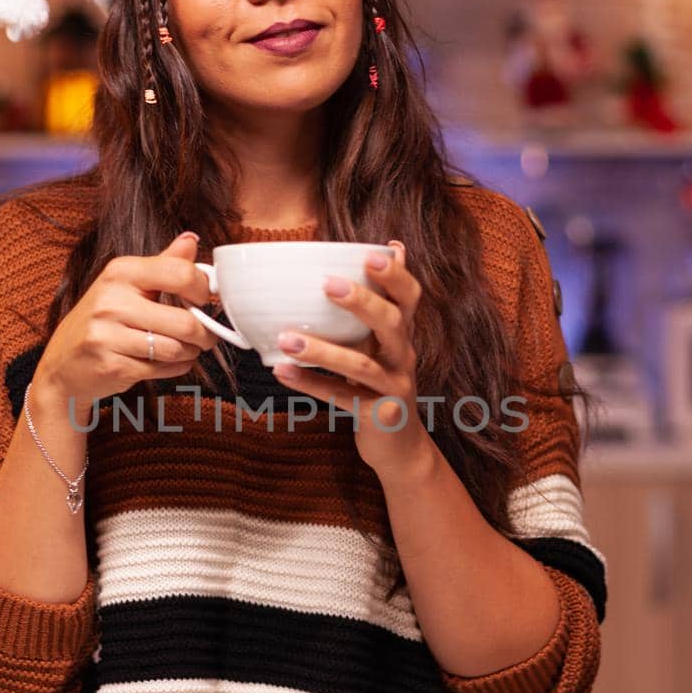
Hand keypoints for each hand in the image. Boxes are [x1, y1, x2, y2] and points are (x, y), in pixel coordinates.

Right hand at [36, 231, 216, 414]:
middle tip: (204, 336)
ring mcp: (108, 334)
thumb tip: (192, 240)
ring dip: (189, 353)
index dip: (203, 291)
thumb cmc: (101, 321)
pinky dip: (174, 369)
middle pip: (185, 321)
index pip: (181, 274)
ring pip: (177, 349)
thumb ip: (163, 264)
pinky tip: (163, 363)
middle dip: (204, 334)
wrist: (62, 363)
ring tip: (183, 349)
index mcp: (120, 272)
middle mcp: (112, 300)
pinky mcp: (111, 365)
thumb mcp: (127, 284)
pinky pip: (163, 370)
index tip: (203, 300)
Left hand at [271, 241, 432, 479]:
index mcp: (402, 334)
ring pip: (361, 366)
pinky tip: (282, 372)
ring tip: (286, 339)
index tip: (371, 254)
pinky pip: (342, 398)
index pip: (409, 297)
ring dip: (322, 350)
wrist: (399, 446)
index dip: (395, 276)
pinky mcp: (378, 416)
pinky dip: (310, 384)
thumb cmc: (381, 384)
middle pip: (392, 323)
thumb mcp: (384, 344)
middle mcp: (403, 357)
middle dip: (362, 302)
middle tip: (328, 285)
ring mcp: (393, 388)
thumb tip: (392, 246)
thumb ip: (380, 302)